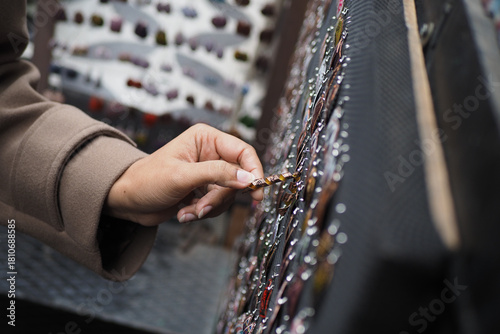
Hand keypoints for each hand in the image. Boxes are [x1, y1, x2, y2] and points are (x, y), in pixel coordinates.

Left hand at [105, 124, 263, 225]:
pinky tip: (183, 213)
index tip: (256, 192)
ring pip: (229, 194)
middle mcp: (211, 153)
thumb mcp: (182, 176)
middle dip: (220, 197)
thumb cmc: (148, 180)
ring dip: (210, 207)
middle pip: (238, 177)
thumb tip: (248, 179)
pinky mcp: (204, 190)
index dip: (253, 171)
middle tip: (202, 209)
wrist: (127, 201)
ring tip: (187, 211)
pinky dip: (203, 212)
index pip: (243, 151)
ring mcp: (208, 173)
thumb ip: (217, 175)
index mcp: (206, 139)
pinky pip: (218, 204)